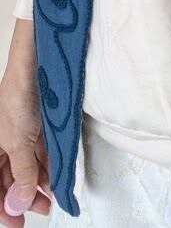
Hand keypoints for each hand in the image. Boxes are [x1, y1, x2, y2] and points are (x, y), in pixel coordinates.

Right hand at [0, 20, 50, 226]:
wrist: (35, 67)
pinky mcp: (39, 128)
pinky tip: (56, 178)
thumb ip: (21, 174)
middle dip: (23, 198)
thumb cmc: (18, 98)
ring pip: (28, 168)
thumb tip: (20, 202)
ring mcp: (22, 136)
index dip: (3, 208)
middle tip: (40, 211)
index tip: (16, 225)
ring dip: (39, 185)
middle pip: (10, 179)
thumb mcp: (18, 143)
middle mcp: (4, 144)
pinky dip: (48, 167)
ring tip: (52, 199)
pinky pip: (41, 154)